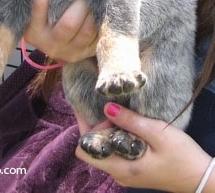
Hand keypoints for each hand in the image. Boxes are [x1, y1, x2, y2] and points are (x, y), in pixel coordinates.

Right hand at [24, 0, 97, 61]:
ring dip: (94, 10)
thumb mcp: (37, 8)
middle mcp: (50, 44)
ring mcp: (70, 51)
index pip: (40, 4)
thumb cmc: (45, 18)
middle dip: (81, 2)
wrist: (55, 44)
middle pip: (69, 23)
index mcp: (33, 31)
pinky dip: (103, 20)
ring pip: (87, 31)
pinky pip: (99, 36)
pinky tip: (104, 5)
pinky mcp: (86, 53)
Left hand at [75, 103, 213, 191]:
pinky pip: (114, 150)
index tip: (97, 110)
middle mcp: (117, 173)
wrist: (200, 177)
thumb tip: (106, 108)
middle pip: (92, 147)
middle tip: (112, 108)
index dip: (87, 129)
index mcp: (120, 167)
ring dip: (106, 130)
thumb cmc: (181, 156)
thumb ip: (131, 121)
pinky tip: (125, 122)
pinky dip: (115, 135)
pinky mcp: (131, 168)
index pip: (85, 150)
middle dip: (96, 126)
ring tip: (118, 111)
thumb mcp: (158, 133)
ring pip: (103, 148)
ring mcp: (124, 172)